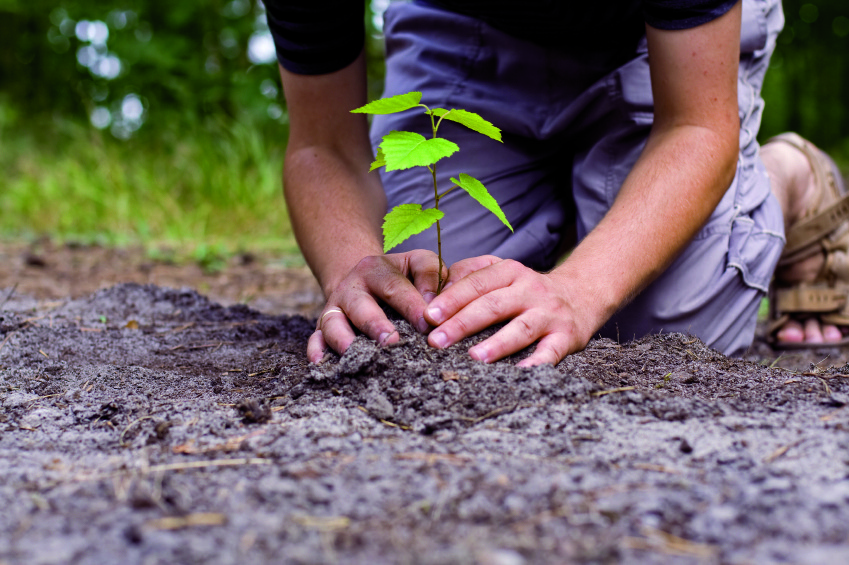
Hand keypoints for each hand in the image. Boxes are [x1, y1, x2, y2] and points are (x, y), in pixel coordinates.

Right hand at [308, 250, 443, 362]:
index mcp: (375, 269)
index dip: (411, 305)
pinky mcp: (322, 327)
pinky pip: (315, 339)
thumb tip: (434, 306)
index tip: (427, 324)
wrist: (363, 278)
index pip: (394, 286)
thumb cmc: (400, 276)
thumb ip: (430, 275)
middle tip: (393, 342)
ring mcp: (334, 308)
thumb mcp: (416, 263)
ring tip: (361, 357)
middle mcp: (351, 288)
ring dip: (345, 341)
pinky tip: (321, 364)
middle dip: (376, 325)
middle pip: (361, 306)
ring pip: (333, 323)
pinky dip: (316, 351)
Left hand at [424, 256, 597, 366]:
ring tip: (474, 357)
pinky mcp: (566, 337)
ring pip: (521, 328)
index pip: (477, 284)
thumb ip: (470, 275)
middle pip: (493, 305)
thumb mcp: (502, 272)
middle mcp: (530, 290)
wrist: (581, 295)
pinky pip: (550, 352)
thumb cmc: (527, 290)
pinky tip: (519, 373)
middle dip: (462, 323)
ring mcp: (549, 314)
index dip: (451, 299)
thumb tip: (435, 291)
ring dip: (497, 344)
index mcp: (510, 272)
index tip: (429, 316)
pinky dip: (536, 363)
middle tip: (437, 341)